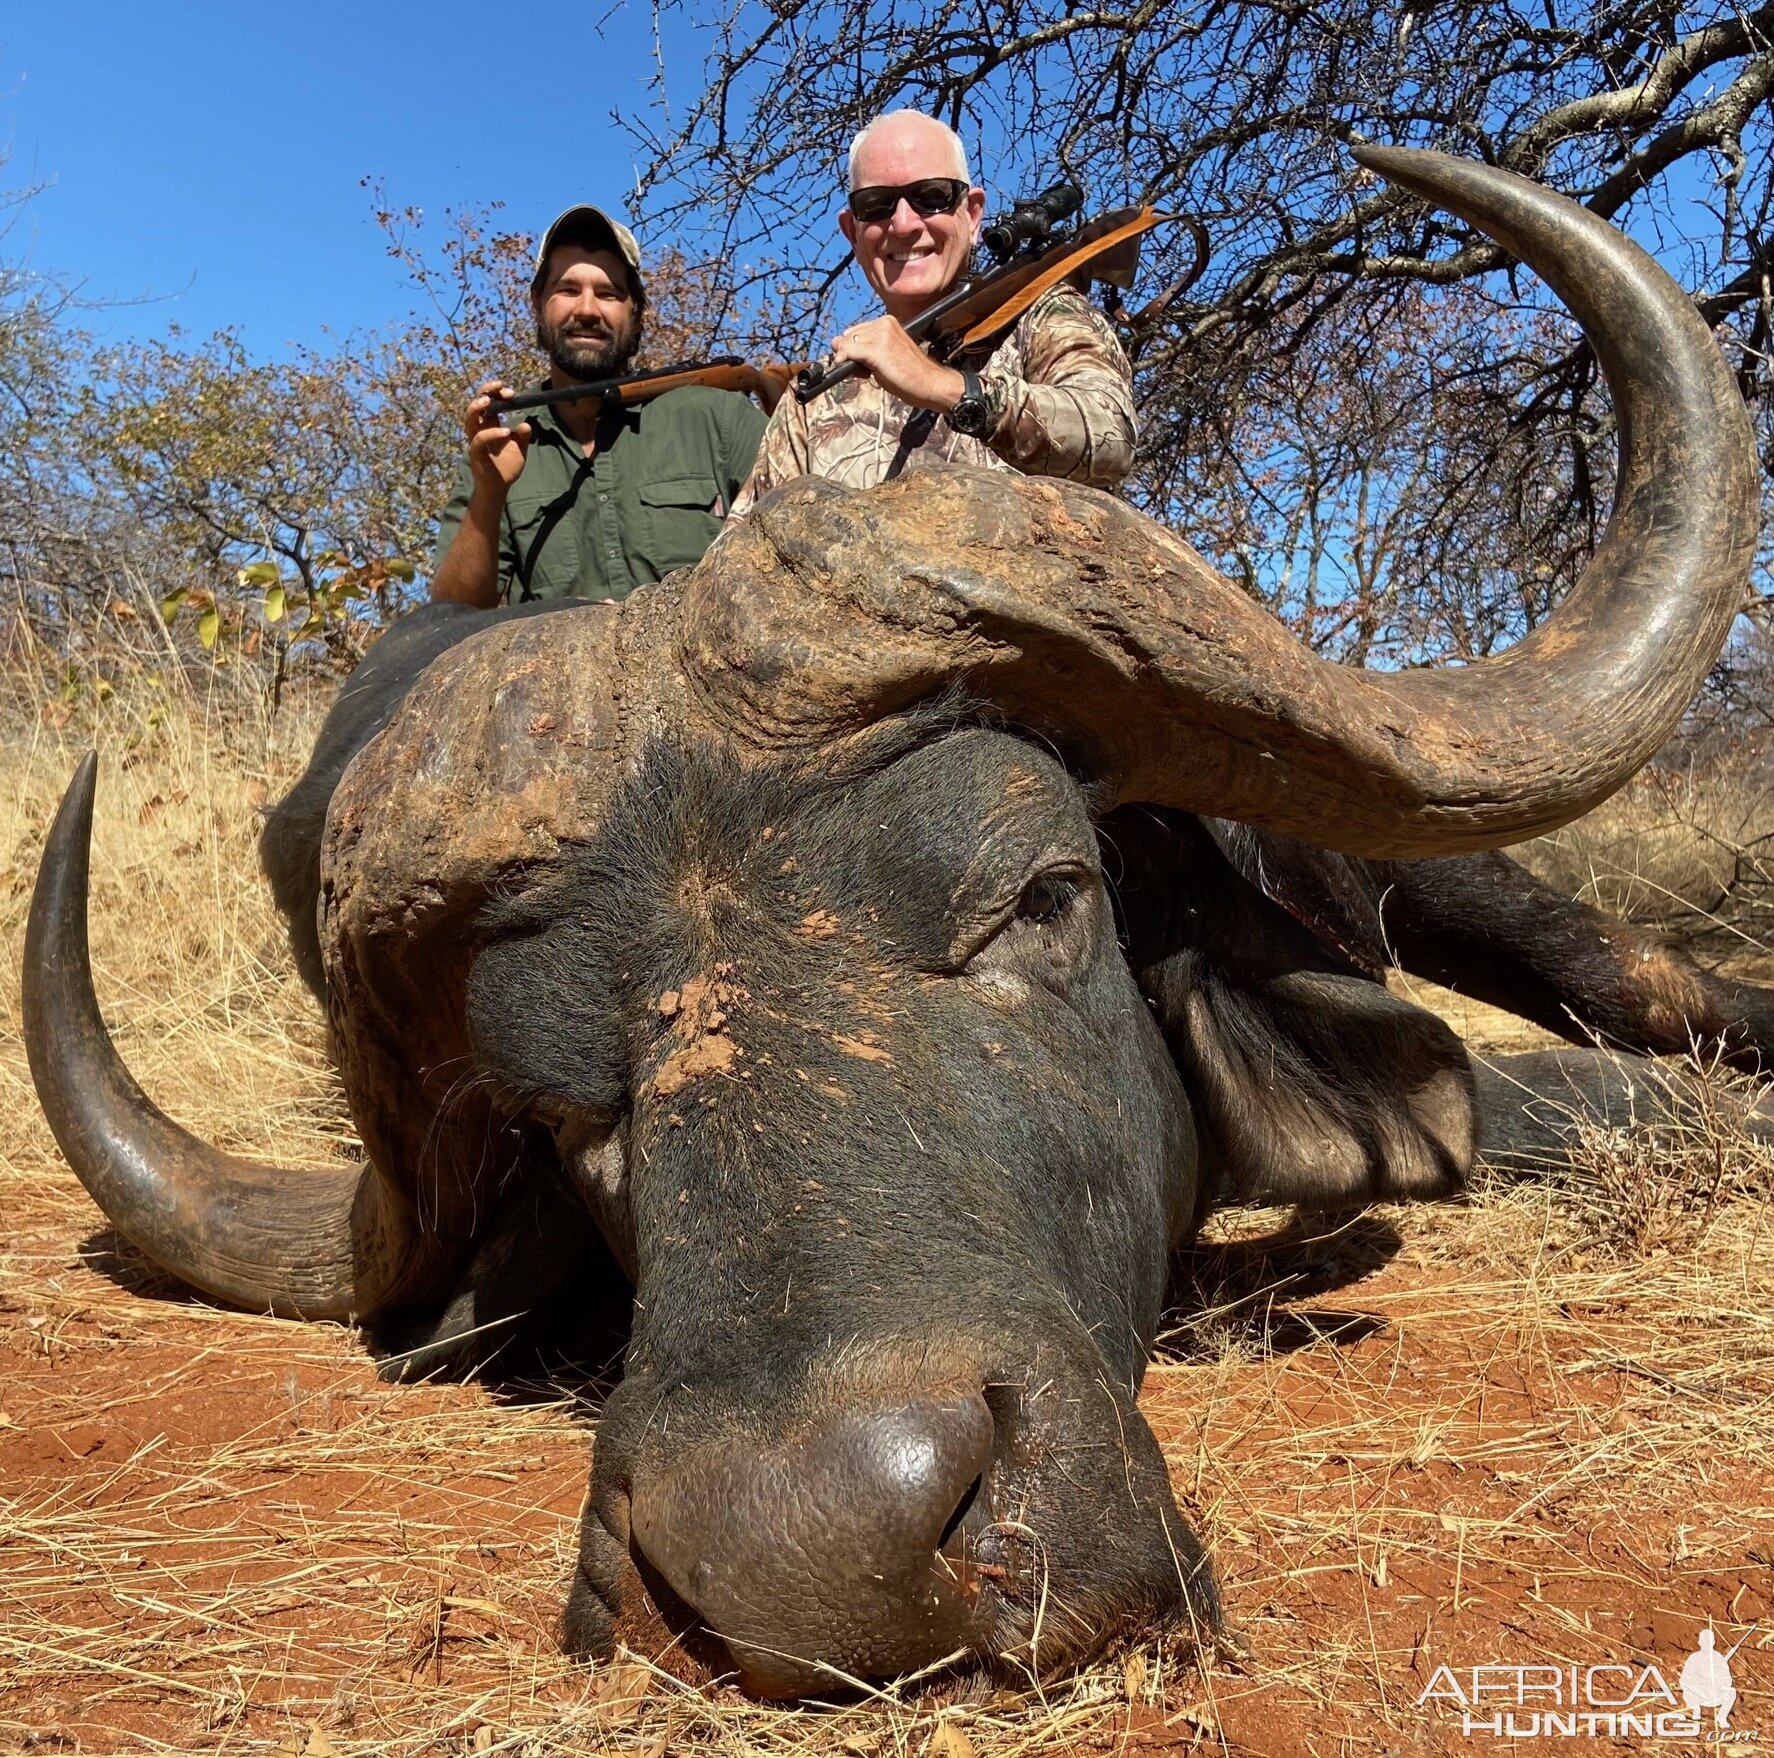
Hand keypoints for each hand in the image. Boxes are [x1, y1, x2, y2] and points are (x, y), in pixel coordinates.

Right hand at [465, 379, 531, 496]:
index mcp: (490, 425)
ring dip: (478, 407)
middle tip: (501, 387)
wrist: (500, 489)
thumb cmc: (506, 468)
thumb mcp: (520, 449)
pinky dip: (491, 434)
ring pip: (469, 418)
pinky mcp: (475, 454)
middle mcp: (480, 430)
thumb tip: (526, 424)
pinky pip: (478, 440)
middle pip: (476, 404)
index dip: (496, 393)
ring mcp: (476, 441)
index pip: (488, 402)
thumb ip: (523, 436)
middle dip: (486, 392)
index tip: (510, 392)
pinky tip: (505, 432)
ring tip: (491, 401)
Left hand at [830, 318, 964, 411]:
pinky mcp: (877, 349)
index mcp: (887, 322)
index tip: (860, 363)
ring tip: (868, 373)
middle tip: (864, 371)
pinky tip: (855, 373)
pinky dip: (844, 362)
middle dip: (850, 354)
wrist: (931, 384)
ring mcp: (880, 335)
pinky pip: (848, 352)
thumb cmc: (911, 374)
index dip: (853, 348)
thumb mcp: (885, 357)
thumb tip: (835, 344)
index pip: (856, 331)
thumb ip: (863, 349)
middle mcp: (883, 323)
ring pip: (847, 344)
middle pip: (849, 336)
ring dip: (849, 360)